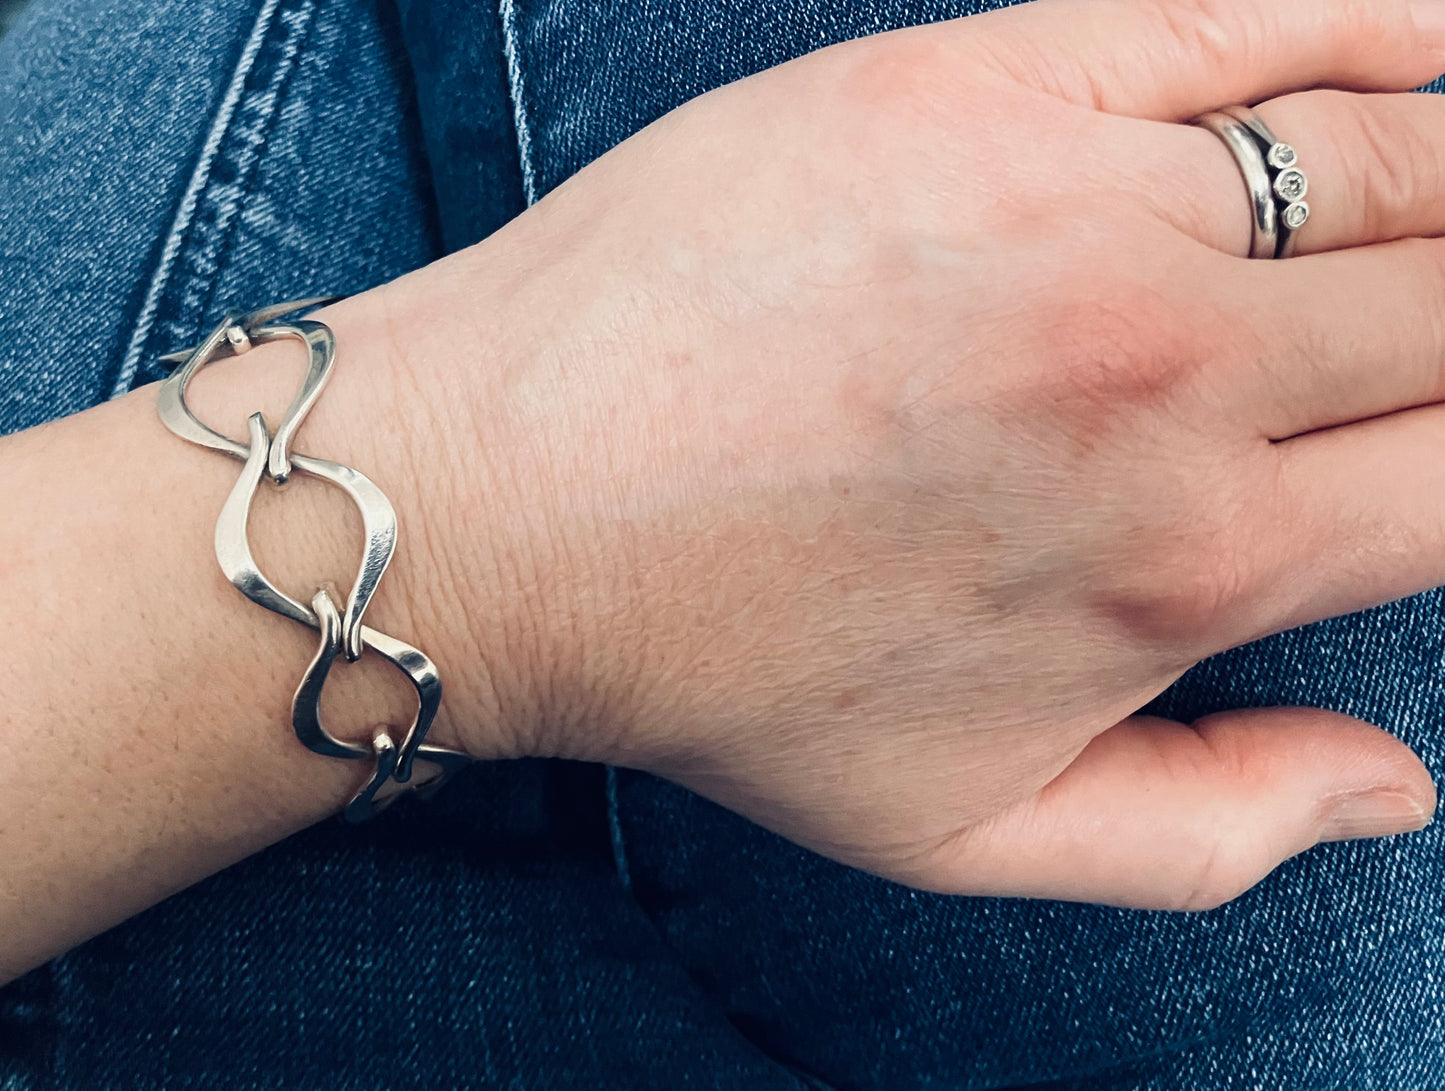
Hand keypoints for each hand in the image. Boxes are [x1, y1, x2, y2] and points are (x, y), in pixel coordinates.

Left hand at [421, 0, 1444, 909]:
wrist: (508, 505)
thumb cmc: (723, 672)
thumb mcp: (967, 829)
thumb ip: (1214, 828)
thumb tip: (1399, 788)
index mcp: (1192, 561)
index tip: (1427, 440)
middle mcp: (1171, 372)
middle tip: (1422, 336)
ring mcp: (1079, 206)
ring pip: (1395, 152)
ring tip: (1431, 207)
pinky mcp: (977, 85)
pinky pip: (1247, 15)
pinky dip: (1372, 24)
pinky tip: (1413, 46)